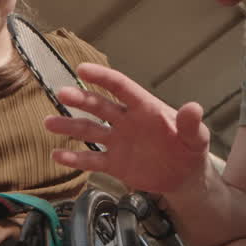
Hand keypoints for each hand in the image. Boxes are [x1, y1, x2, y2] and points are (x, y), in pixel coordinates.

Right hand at [44, 63, 211, 195]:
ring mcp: (117, 142)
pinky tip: (58, 154)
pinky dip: (74, 158)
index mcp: (145, 108)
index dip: (102, 77)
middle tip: (62, 93)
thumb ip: (191, 124)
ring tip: (49, 123)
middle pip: (99, 106)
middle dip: (80, 99)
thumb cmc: (190, 150)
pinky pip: (91, 160)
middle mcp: (126, 121)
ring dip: (69, 126)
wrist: (184, 177)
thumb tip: (193, 108)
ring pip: (89, 131)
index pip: (121, 88)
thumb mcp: (196, 138)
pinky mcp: (114, 163)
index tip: (82, 69)